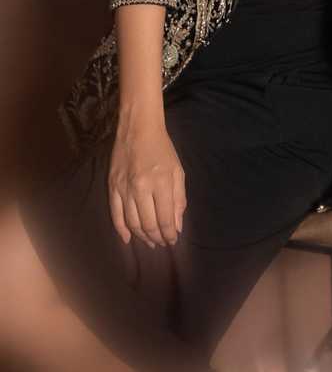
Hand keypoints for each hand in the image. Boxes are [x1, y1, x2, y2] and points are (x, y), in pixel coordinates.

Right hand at [108, 117, 185, 247]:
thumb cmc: (162, 148)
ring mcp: (124, 189)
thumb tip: (176, 225)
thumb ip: (178, 198)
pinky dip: (121, 230)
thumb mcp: (178, 170)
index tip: (172, 240)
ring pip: (132, 223)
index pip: (164, 219)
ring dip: (142, 236)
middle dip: (157, 238)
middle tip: (163, 243)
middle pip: (148, 224)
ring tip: (150, 242)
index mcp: (161, 183)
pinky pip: (115, 214)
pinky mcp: (112, 187)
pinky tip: (129, 239)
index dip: (169, 234)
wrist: (138, 129)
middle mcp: (141, 188)